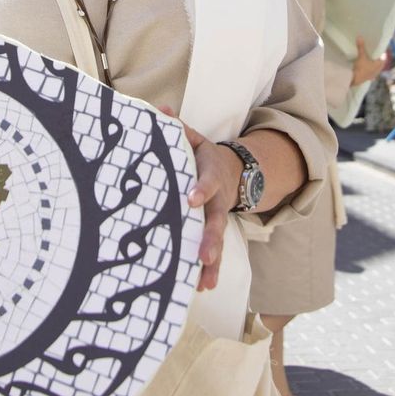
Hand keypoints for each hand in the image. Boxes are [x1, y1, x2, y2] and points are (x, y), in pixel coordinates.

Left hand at [162, 108, 238, 292]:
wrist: (233, 172)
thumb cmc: (202, 156)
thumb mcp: (194, 139)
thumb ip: (179, 128)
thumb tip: (161, 109)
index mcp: (210, 174)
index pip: (206, 181)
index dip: (200, 189)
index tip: (190, 199)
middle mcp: (216, 200)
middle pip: (215, 220)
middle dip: (210, 238)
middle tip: (204, 255)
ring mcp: (216, 218)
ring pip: (216, 241)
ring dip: (212, 261)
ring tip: (205, 281)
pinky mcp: (212, 232)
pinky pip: (212, 252)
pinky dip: (209, 270)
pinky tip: (202, 286)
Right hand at [350, 37, 384, 86]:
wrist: (354, 80)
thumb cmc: (361, 68)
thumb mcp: (361, 56)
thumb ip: (361, 47)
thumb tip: (360, 37)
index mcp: (379, 65)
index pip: (384, 58)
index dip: (383, 54)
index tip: (380, 49)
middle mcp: (378, 71)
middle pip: (380, 63)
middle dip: (378, 58)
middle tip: (374, 52)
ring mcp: (373, 75)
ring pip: (376, 68)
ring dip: (374, 64)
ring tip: (370, 58)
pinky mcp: (368, 78)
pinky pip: (371, 72)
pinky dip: (369, 69)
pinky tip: (366, 67)